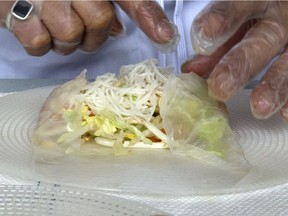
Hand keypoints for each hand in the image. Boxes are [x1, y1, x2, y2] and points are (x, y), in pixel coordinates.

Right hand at [0, 0, 177, 55]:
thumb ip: (105, 6)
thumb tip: (117, 30)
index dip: (149, 18)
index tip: (165, 38)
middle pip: (99, 22)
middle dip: (93, 36)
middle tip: (81, 29)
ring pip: (69, 36)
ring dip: (66, 41)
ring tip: (56, 26)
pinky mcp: (16, 12)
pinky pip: (39, 42)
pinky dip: (40, 43)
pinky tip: (36, 27)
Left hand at [182, 1, 287, 120]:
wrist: (286, 11)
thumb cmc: (260, 17)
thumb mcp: (239, 22)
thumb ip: (217, 43)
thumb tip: (192, 68)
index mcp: (260, 3)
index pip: (240, 6)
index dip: (222, 20)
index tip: (202, 35)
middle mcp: (281, 19)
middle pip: (261, 41)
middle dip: (240, 64)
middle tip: (220, 86)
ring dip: (274, 85)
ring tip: (259, 107)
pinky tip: (284, 112)